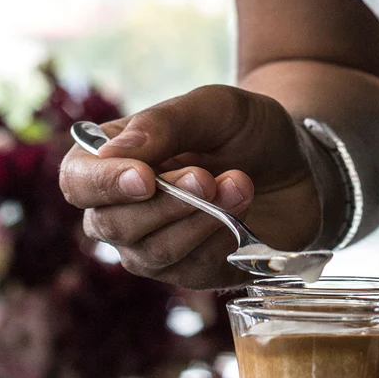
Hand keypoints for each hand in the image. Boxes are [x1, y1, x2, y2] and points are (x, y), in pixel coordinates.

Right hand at [59, 85, 321, 288]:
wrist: (301, 161)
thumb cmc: (247, 128)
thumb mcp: (214, 107)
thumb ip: (164, 123)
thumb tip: (112, 154)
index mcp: (117, 157)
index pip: (78, 180)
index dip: (102, 184)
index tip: (145, 177)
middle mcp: (125, 206)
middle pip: (109, 223)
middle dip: (165, 202)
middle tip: (209, 176)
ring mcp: (155, 243)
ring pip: (149, 253)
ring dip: (198, 219)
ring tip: (239, 184)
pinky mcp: (192, 270)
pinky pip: (189, 270)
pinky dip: (219, 239)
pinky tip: (243, 209)